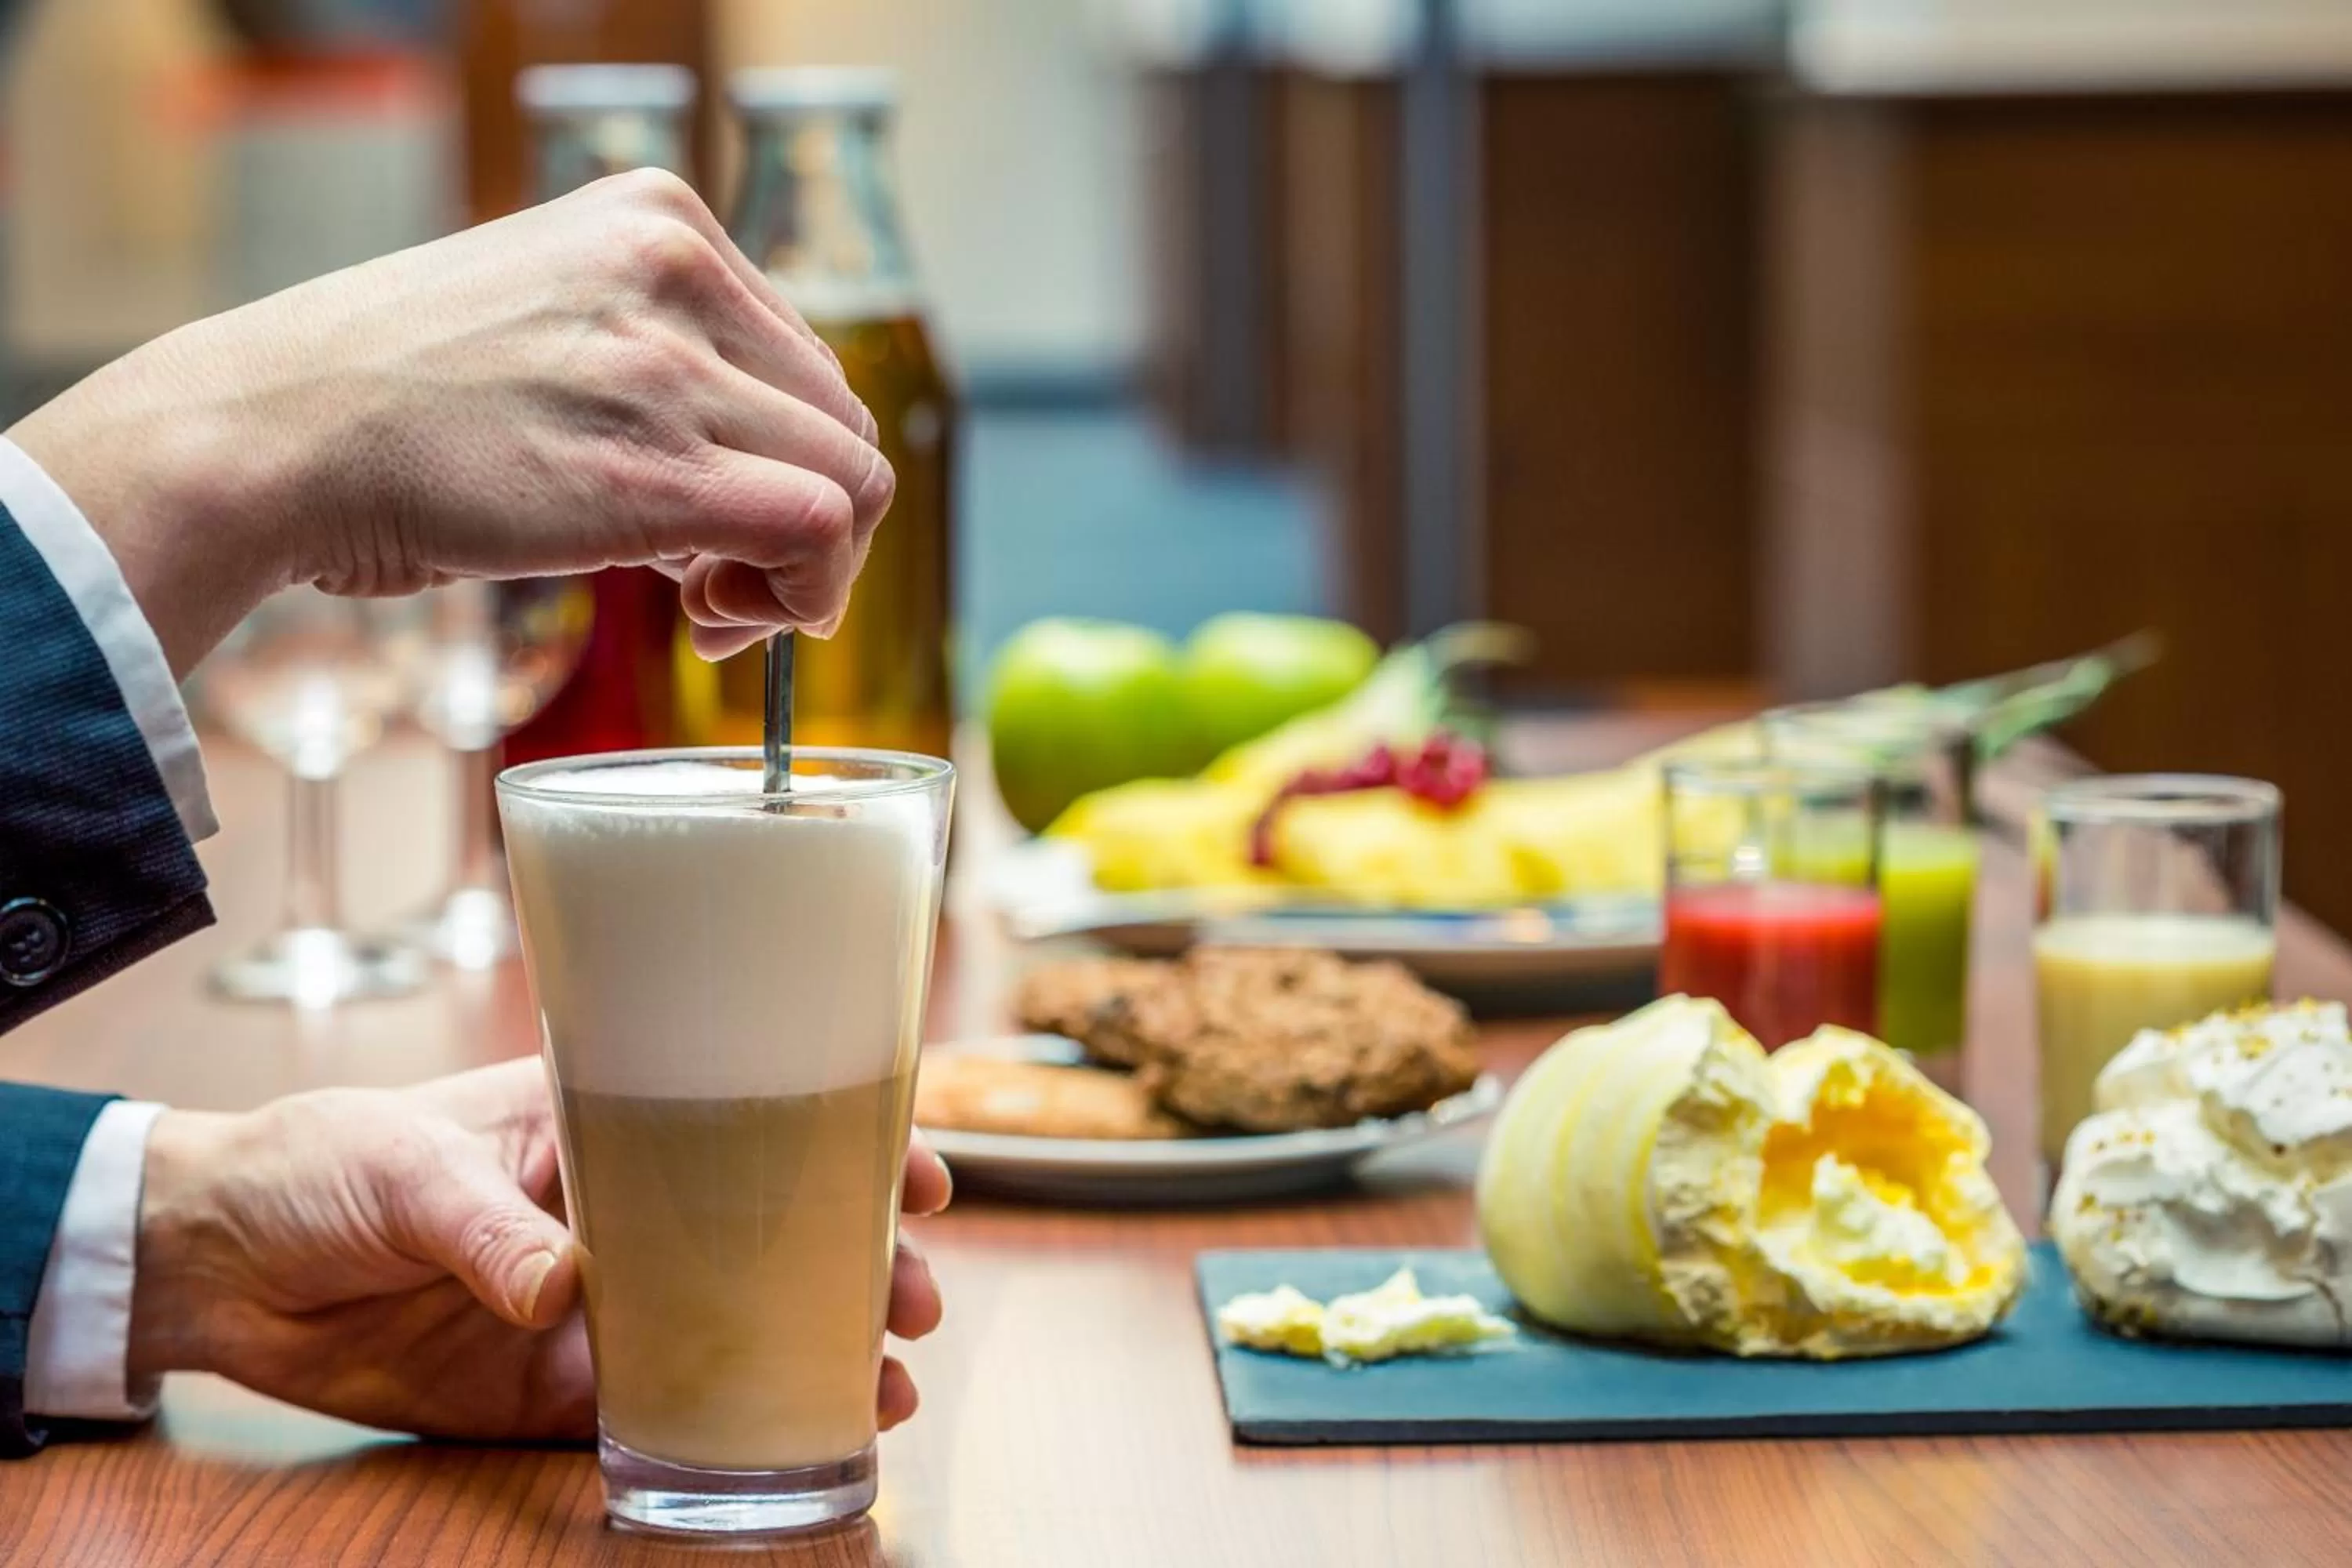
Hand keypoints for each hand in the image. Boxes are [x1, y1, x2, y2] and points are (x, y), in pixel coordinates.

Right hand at [9, 170, 892, 674]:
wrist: (269, 435)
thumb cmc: (389, 404)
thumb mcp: (546, 321)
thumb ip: (657, 361)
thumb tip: (766, 471)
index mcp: (657, 216)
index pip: (802, 358)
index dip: (783, 459)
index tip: (718, 523)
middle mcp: (677, 270)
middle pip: (838, 421)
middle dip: (803, 521)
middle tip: (712, 587)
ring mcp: (670, 365)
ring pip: (850, 479)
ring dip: (801, 569)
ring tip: (703, 606)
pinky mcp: (658, 467)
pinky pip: (819, 527)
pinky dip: (800, 593)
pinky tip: (711, 620)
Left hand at [127, 1059, 950, 1442]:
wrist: (221, 1263)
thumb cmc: (319, 1164)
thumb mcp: (407, 1169)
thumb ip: (488, 1229)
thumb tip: (563, 1292)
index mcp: (601, 1122)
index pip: (745, 1118)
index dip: (838, 1137)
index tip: (914, 1167)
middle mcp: (621, 1211)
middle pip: (765, 1232)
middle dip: (855, 1259)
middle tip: (916, 1295)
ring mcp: (597, 1302)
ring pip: (735, 1325)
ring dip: (818, 1348)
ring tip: (889, 1379)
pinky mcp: (552, 1387)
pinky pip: (659, 1408)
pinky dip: (729, 1426)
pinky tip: (799, 1435)